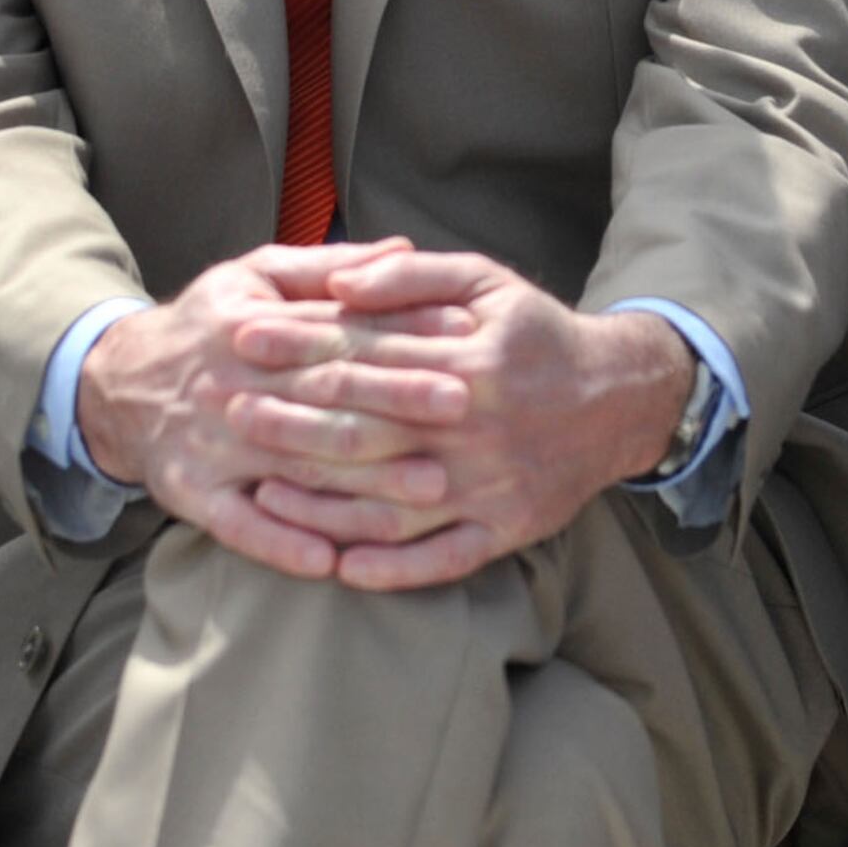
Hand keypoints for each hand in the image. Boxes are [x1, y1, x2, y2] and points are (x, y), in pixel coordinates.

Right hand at [76, 240, 475, 579]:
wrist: (117, 383)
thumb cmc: (207, 324)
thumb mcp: (255, 275)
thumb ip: (329, 266)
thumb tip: (405, 248)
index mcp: (254, 326)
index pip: (339, 331)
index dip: (403, 333)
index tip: (463, 338)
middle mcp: (235, 385)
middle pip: (326, 397)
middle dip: (396, 403)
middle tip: (465, 410)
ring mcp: (213, 445)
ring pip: (296, 466)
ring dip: (363, 482)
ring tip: (429, 490)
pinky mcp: (193, 493)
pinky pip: (238, 526)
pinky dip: (281, 545)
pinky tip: (331, 562)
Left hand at [244, 248, 696, 591]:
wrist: (620, 399)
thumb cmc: (538, 333)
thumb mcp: (486, 280)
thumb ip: (410, 278)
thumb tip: (340, 282)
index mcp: (468, 359)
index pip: (362, 354)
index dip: (296, 346)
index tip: (240, 339)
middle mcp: (475, 426)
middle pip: (365, 429)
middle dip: (289, 420)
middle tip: (227, 411)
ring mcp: (489, 484)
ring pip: (391, 502)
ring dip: (322, 503)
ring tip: (261, 491)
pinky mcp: (505, 529)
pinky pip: (441, 558)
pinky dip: (390, 567)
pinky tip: (338, 567)